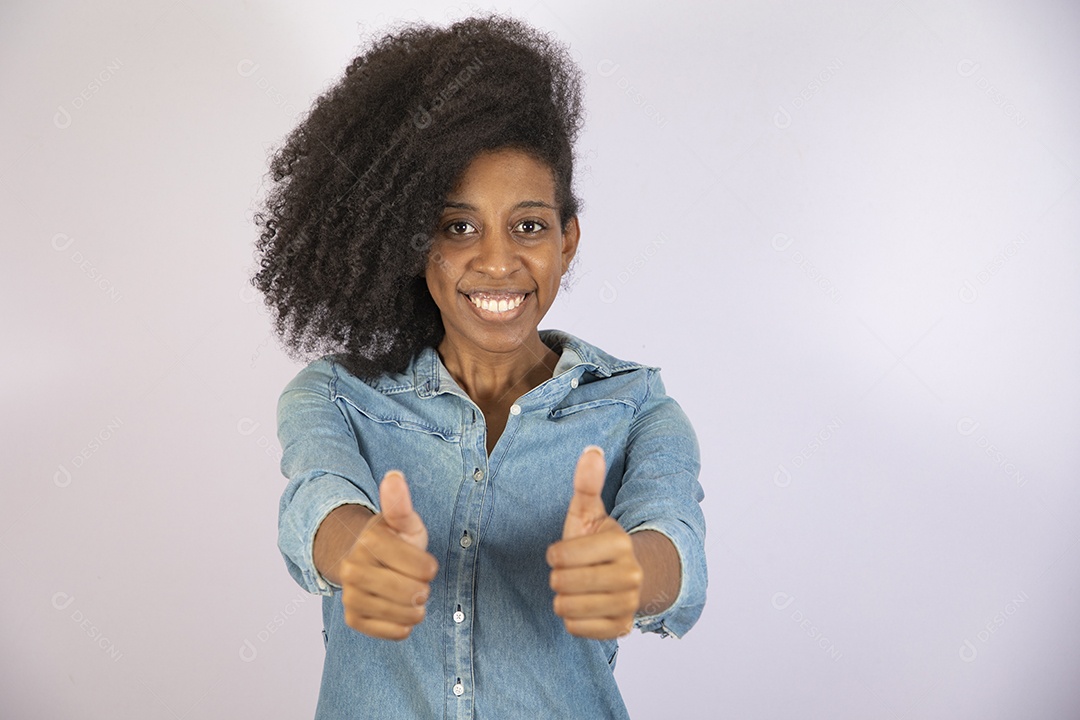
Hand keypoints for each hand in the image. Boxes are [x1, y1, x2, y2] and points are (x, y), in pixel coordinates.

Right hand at [339, 470, 438, 639]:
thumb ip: (401, 504)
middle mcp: (353, 568)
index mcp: (370, 540)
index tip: (424, 564)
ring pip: (405, 614)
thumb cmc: (393, 541)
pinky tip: (399, 611)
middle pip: (413, 593)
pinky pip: (393, 632)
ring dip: (416, 608)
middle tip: (416, 581)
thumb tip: (394, 476)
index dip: (429, 568)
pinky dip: (404, 625)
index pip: (422, 568)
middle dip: (423, 588)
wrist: (363, 562)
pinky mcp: (352, 619)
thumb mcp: (403, 521)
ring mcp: (351, 594)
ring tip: (409, 596)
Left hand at [546, 446, 642, 638]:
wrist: (628, 575)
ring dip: (563, 598)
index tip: (564, 552)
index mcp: (620, 543)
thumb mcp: (589, 512)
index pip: (561, 557)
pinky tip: (584, 606)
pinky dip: (572, 619)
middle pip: (563, 583)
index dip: (556, 554)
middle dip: (558, 577)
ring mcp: (629, 604)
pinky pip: (576, 628)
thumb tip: (592, 450)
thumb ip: (587, 483)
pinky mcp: (622, 628)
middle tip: (570, 571)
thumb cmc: (598, 542)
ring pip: (567, 608)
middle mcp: (631, 575)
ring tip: (577, 588)